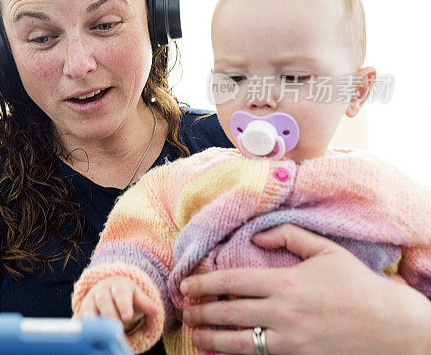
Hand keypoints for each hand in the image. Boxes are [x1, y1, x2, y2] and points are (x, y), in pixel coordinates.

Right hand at [74, 275, 159, 332]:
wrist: (108, 288)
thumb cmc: (126, 295)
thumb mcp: (136, 296)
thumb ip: (145, 303)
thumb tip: (155, 310)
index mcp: (118, 286)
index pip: (121, 294)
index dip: (124, 305)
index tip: (127, 316)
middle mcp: (102, 292)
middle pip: (104, 301)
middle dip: (109, 314)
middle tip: (115, 327)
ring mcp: (90, 301)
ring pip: (88, 309)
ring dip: (92, 320)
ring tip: (98, 332)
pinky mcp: (82, 311)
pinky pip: (79, 317)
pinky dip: (79, 325)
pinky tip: (82, 335)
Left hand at [179, 224, 430, 353]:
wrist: (394, 328)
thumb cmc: (359, 286)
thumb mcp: (326, 251)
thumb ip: (288, 236)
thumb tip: (255, 237)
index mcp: (285, 283)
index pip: (231, 282)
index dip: (204, 283)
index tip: (187, 285)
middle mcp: (283, 313)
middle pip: (228, 313)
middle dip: (200, 313)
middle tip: (184, 311)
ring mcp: (290, 341)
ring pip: (239, 342)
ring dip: (211, 339)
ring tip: (195, 336)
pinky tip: (226, 352)